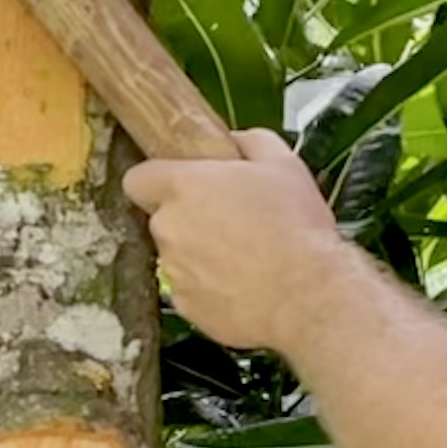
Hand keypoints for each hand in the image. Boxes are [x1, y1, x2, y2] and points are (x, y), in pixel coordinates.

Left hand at [124, 131, 343, 351]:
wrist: (308, 295)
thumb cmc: (296, 228)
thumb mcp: (283, 164)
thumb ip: (250, 142)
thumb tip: (235, 141)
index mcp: (183, 186)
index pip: (138, 178)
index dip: (158, 180)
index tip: (181, 184)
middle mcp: (169, 228)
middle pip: (163, 218)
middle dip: (189, 218)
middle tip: (232, 220)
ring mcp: (173, 271)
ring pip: (178, 256)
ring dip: (201, 254)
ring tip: (246, 256)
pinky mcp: (186, 305)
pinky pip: (191, 289)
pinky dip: (211, 287)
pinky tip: (245, 283)